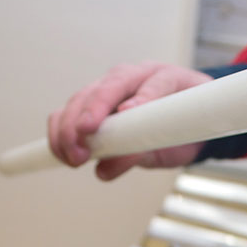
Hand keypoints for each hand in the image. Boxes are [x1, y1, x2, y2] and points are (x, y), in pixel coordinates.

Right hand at [47, 62, 212, 180]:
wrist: (187, 120)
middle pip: (104, 89)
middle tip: (84, 149)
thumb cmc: (186, 124)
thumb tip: (103, 169)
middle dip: (90, 116)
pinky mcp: (91, 104)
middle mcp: (129, 78)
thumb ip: (143, 150)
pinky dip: (59, 133)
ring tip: (73, 157)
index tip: (127, 113)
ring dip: (69, 129)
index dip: (138, 99)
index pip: (147, 84)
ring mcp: (107, 89)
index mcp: (160, 77)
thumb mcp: (177, 139)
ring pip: (80, 99)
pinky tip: (61, 153)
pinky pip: (67, 113)